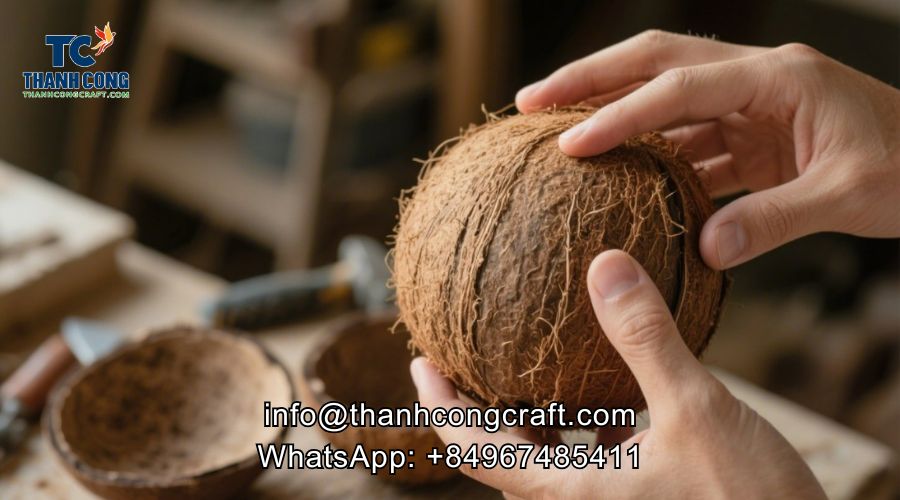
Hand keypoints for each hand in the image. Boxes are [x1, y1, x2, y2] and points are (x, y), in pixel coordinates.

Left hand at [411, 250, 825, 498]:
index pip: (475, 451)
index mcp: (571, 494)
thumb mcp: (696, 411)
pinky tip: (613, 388)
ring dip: (537, 411)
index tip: (421, 361)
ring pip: (551, 456)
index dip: (440, 406)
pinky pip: (595, 459)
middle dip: (483, 402)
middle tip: (469, 351)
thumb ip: (647, 339)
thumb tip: (605, 265)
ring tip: (533, 360)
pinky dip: (590, 422)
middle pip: (506, 452)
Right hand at [516, 30, 899, 268]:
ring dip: (612, 113)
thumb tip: (704, 249)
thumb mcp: (849, 195)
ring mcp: (754, 103)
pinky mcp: (756, 133)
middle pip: (656, 61)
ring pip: (665, 99)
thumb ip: (774, 220)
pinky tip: (621, 177)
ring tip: (558, 133)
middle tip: (530, 100)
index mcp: (780, 77)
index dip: (620, 116)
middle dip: (590, 77)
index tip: (569, 145)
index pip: (678, 90)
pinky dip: (651, 155)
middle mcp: (758, 77)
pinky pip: (690, 139)